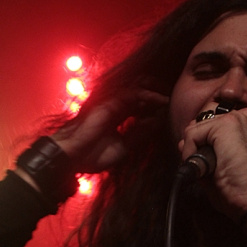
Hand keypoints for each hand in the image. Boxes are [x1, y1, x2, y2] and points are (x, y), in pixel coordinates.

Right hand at [52, 89, 168, 171]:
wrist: (73, 157)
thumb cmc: (93, 154)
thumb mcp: (124, 146)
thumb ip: (140, 134)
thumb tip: (157, 122)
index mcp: (119, 116)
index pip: (141, 105)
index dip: (156, 106)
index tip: (171, 110)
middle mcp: (116, 106)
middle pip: (141, 92)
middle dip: (158, 94)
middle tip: (173, 100)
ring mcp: (112, 102)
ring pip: (139, 89)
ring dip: (156, 92)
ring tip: (170, 98)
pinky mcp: (109, 101)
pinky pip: (133, 93)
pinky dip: (149, 95)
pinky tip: (161, 100)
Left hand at [178, 107, 246, 220]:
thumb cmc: (242, 188)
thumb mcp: (221, 163)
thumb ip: (203, 149)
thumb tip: (183, 142)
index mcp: (246, 124)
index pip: (210, 121)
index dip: (201, 143)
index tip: (208, 162)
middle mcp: (244, 116)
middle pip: (201, 121)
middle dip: (196, 145)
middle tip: (208, 167)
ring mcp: (236, 118)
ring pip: (195, 128)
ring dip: (193, 152)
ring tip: (209, 170)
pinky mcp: (226, 125)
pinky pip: (191, 134)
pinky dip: (190, 154)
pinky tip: (205, 168)